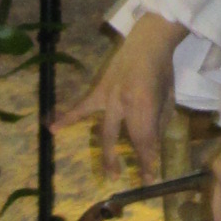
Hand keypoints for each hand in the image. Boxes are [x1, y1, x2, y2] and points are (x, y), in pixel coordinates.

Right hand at [54, 13, 185, 181]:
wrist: (148, 41)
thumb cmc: (162, 70)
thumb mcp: (169, 97)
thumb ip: (159, 121)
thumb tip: (153, 144)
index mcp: (145, 104)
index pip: (146, 139)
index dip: (148, 160)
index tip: (150, 179)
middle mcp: (125, 103)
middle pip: (129, 138)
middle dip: (134, 160)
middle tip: (138, 180)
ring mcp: (109, 96)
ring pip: (106, 130)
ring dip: (108, 152)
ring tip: (110, 174)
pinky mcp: (99, 90)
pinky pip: (82, 107)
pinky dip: (67, 117)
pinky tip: (52, 129)